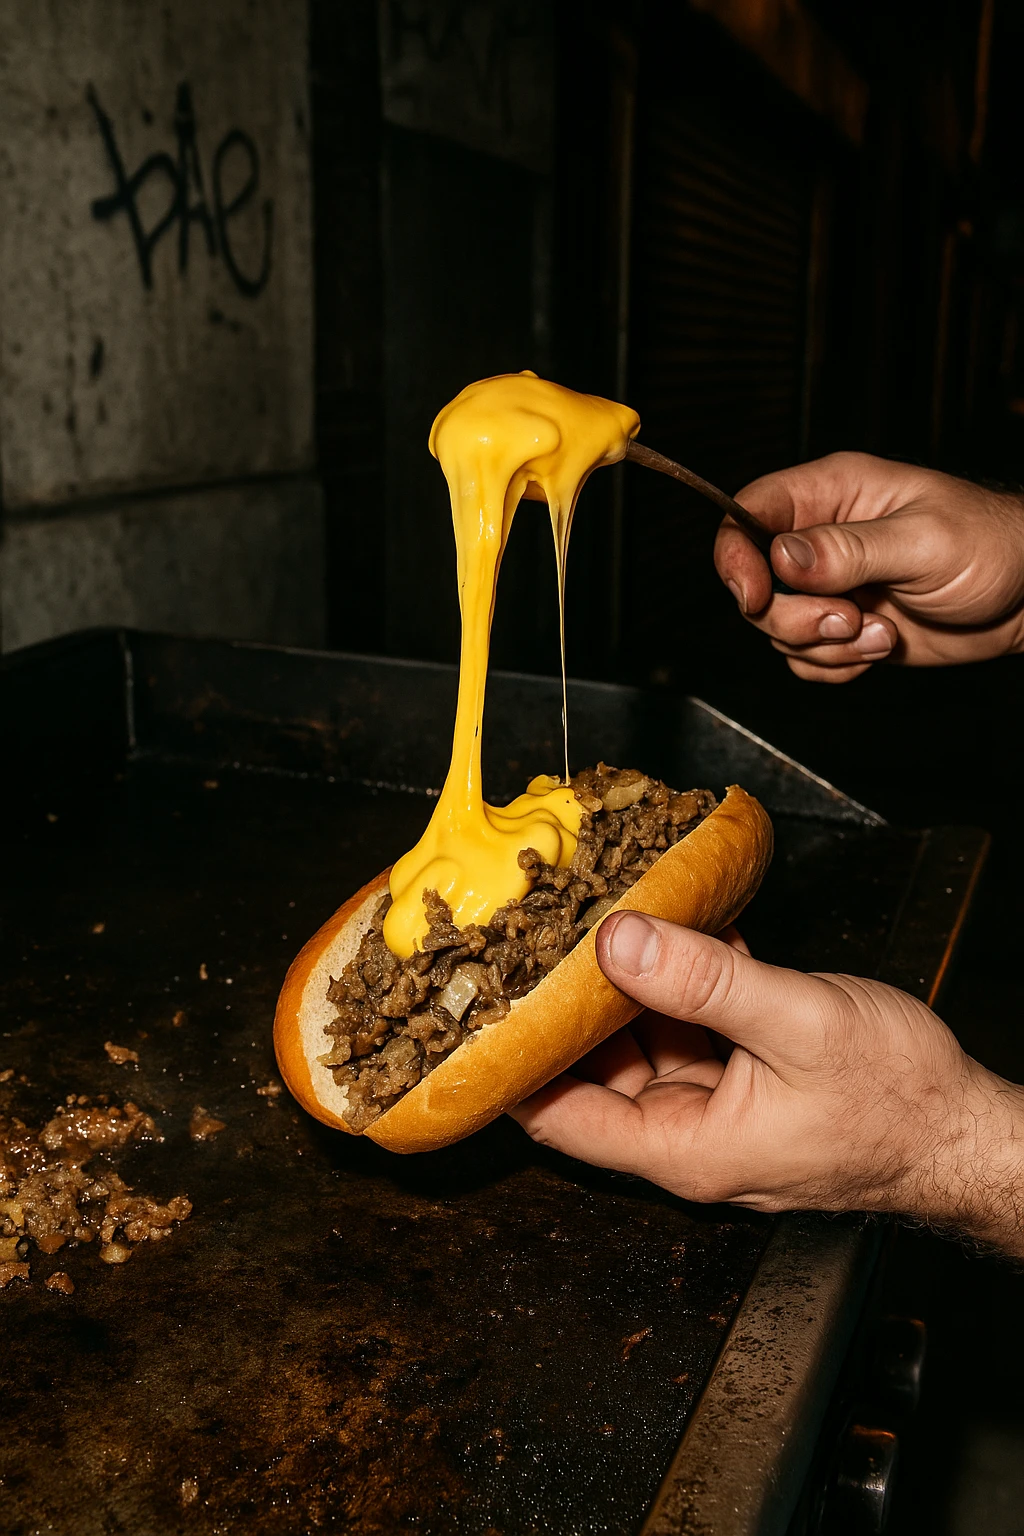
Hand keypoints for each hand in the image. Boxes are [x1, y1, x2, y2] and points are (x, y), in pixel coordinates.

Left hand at [511, 911, 1023, 1257]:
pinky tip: (681, 928)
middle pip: (594, 1070)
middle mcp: (689, 1134)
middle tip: (528, 941)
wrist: (969, 1130)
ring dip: (627, 983)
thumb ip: (706, 982)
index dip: (507, 1069)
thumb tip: (618, 939)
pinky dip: (682, 980)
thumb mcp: (798, 1025)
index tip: (468, 1018)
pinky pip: (693, 1025)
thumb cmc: (901, 1103)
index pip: (560, 1118)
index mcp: (684, 1148)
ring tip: (592, 919)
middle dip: (565, 1007)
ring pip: (643, 1039)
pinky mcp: (745, 1074)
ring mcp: (717, 1104)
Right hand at [714, 452, 1023, 681]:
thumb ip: (849, 549)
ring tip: (880, 632)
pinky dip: (834, 666)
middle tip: (848, 620)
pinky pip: (804, 658)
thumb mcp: (924, 542)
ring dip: (823, 646)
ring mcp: (831, 586)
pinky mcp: (843, 628)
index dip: (735, 556)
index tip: (755, 597)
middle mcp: (822, 538)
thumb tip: (782, 556)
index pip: (749, 512)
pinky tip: (879, 647)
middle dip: (792, 616)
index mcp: (834, 493)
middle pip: (755, 581)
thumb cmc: (994, 546)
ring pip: (777, 627)